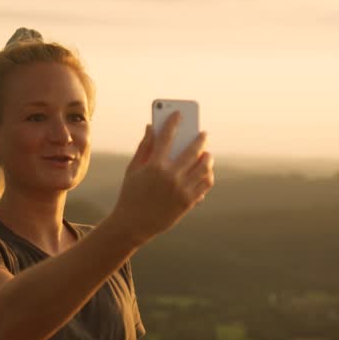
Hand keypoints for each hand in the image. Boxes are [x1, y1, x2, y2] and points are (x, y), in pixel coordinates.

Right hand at [108, 111, 215, 243]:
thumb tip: (150, 127)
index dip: (173, 122)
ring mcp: (182, 189)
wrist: (133, 225)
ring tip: (206, 153)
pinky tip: (206, 171)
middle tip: (203, 134)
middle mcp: (170, 176)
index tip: (179, 115)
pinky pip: (205, 183)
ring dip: (207, 157)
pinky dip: (208, 175)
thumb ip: (144, 147)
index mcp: (154, 165)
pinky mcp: (189, 201)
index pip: (167, 136)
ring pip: (203, 166)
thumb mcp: (133, 170)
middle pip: (192, 150)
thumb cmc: (131, 194)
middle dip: (200, 139)